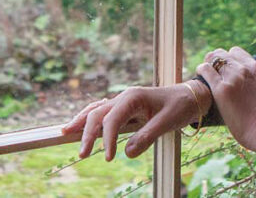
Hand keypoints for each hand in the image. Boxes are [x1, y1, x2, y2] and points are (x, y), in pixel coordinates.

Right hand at [61, 81, 210, 160]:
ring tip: (64, 132)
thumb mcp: (168, 122)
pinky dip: (89, 119)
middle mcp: (124, 97)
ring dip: (81, 122)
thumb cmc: (180, 106)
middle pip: (97, 114)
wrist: (190, 96)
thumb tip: (127, 153)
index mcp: (133, 97)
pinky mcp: (125, 108)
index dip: (107, 139)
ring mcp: (122, 101)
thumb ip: (147, 136)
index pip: (112, 119)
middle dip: (86, 133)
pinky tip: (80, 125)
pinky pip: (102, 112)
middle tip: (81, 155)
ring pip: (96, 110)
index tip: (108, 158)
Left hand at [196, 48, 255, 157]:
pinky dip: (201, 70)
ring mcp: (232, 78)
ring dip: (207, 63)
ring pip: (213, 59)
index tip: (225, 66)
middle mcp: (243, 69)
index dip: (229, 58)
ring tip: (205, 70)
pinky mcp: (221, 89)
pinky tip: (200, 74)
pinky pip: (206, 70)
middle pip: (223, 54)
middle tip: (213, 69)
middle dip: (217, 60)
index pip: (236, 52)